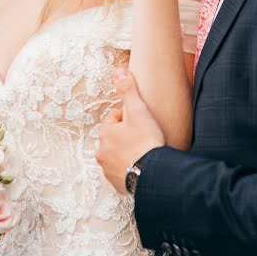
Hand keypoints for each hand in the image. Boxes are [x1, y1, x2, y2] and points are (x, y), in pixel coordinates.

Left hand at [96, 68, 164, 193]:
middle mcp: (102, 152)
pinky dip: (131, 169)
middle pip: (115, 138)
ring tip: (145, 153)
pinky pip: (122, 173)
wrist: (154, 174)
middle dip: (127, 136)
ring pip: (118, 155)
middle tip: (144, 138)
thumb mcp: (138, 110)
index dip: (129, 119)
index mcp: (105, 133)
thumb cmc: (145, 141)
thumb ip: (128, 89)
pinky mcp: (117, 184)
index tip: (141, 123)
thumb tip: (118, 70)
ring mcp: (108, 170)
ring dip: (128, 153)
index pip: (115, 119)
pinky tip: (143, 167)